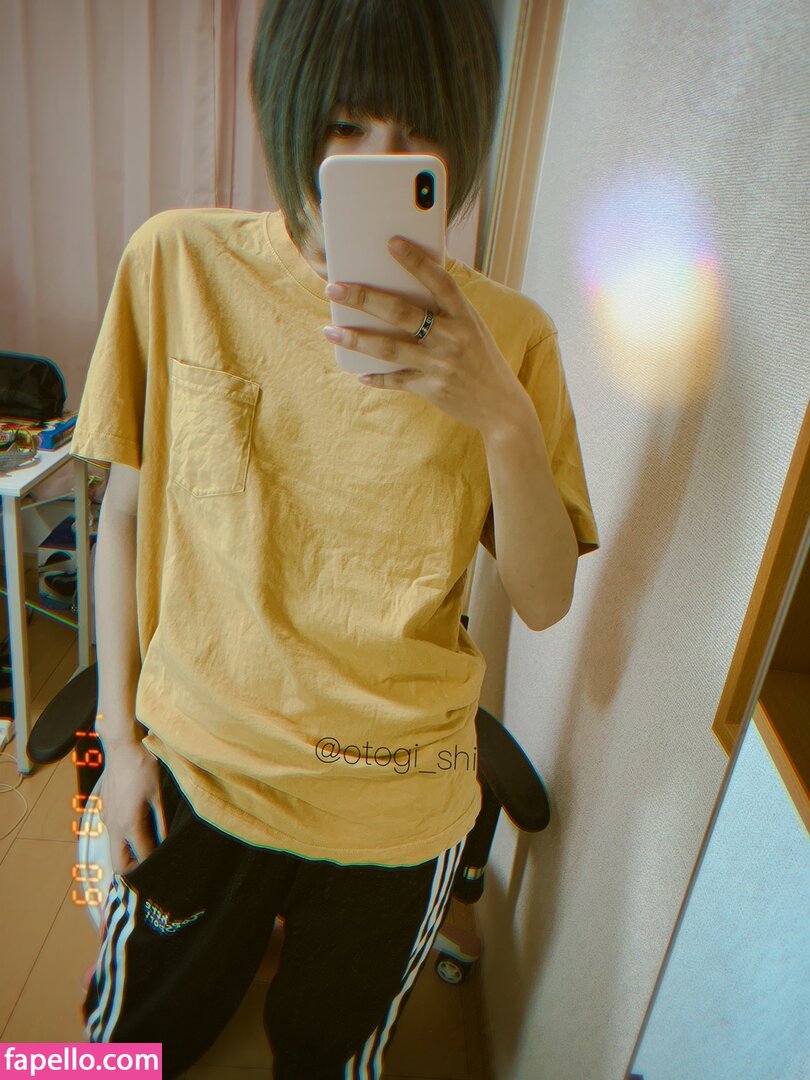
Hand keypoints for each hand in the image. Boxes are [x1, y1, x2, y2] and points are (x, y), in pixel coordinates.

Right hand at [99, 741, 167, 875]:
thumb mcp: (158, 794)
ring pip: (115, 848)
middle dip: (135, 867)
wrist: (121, 746)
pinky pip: (113, 833)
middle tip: (154, 860)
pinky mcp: (104, 810)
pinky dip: (124, 837)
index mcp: (129, 824)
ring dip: (129, 851)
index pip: (140, 858)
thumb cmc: (142, 767)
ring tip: (150, 843)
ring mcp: (106, 818)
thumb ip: (161, 822)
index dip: (154, 864)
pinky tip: (140, 824)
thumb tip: (166, 841)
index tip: (165, 863)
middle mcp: (113, 826)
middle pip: (118, 863)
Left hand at [322, 236, 523, 436]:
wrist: (501, 407)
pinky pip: (397, 380)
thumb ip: (444, 312)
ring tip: (331, 331)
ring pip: (390, 348)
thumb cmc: (482, 360)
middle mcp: (452, 338)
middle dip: (365, 299)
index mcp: (465, 316)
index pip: (439, 281)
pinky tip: (359, 373)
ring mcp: (440, 365)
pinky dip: (377, 377)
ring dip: (356, 339)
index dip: (416, 261)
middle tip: (334, 288)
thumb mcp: (472, 329)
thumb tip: (402, 289)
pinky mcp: (431, 389)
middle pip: (402, 313)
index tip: (391, 242)